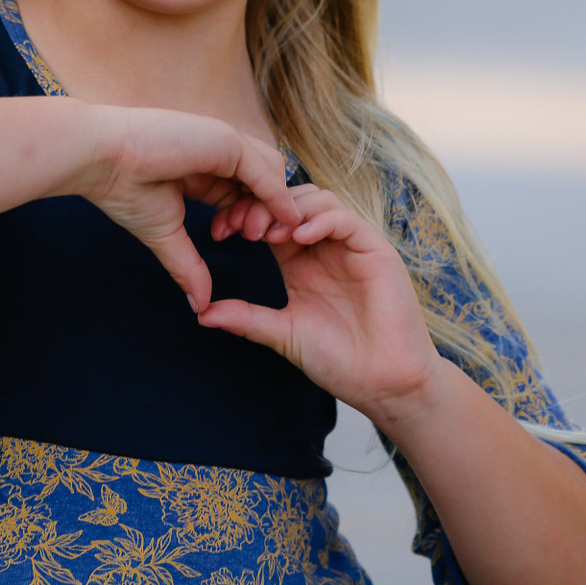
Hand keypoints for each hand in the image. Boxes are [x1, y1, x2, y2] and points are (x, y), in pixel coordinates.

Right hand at [79, 105, 301, 313]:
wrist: (102, 160)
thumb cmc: (124, 189)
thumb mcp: (165, 234)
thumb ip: (188, 265)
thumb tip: (200, 306)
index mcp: (202, 166)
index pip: (241, 189)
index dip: (243, 215)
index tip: (226, 238)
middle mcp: (217, 150)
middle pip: (262, 180)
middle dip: (263, 212)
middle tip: (250, 238)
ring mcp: (223, 141)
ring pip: (270, 172)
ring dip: (271, 206)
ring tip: (253, 233)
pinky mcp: (226, 140)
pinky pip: (264, 170)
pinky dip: (276, 195)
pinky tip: (279, 217)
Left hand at [199, 184, 442, 420]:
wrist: (383, 384)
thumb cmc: (338, 360)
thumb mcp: (283, 332)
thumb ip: (246, 318)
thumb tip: (201, 314)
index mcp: (299, 259)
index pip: (268, 218)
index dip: (243, 216)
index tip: (220, 231)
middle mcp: (323, 245)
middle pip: (290, 200)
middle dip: (260, 205)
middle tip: (240, 226)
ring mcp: (350, 245)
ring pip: (318, 200)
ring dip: (289, 209)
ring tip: (268, 234)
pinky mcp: (375, 250)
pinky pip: (346, 220)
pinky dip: (321, 220)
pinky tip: (299, 238)